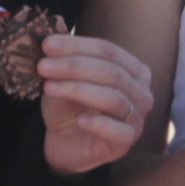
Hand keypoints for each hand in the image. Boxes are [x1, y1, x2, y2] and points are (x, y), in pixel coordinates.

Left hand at [37, 31, 153, 175]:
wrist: (65, 142)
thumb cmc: (70, 106)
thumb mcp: (64, 79)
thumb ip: (64, 62)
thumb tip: (51, 43)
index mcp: (132, 69)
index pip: (107, 50)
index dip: (78, 46)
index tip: (48, 45)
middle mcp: (141, 91)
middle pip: (112, 72)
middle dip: (74, 66)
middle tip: (43, 66)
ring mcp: (137, 118)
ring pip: (114, 98)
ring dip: (78, 90)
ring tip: (49, 88)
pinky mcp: (127, 141)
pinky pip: (118, 131)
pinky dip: (98, 123)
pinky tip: (79, 120)